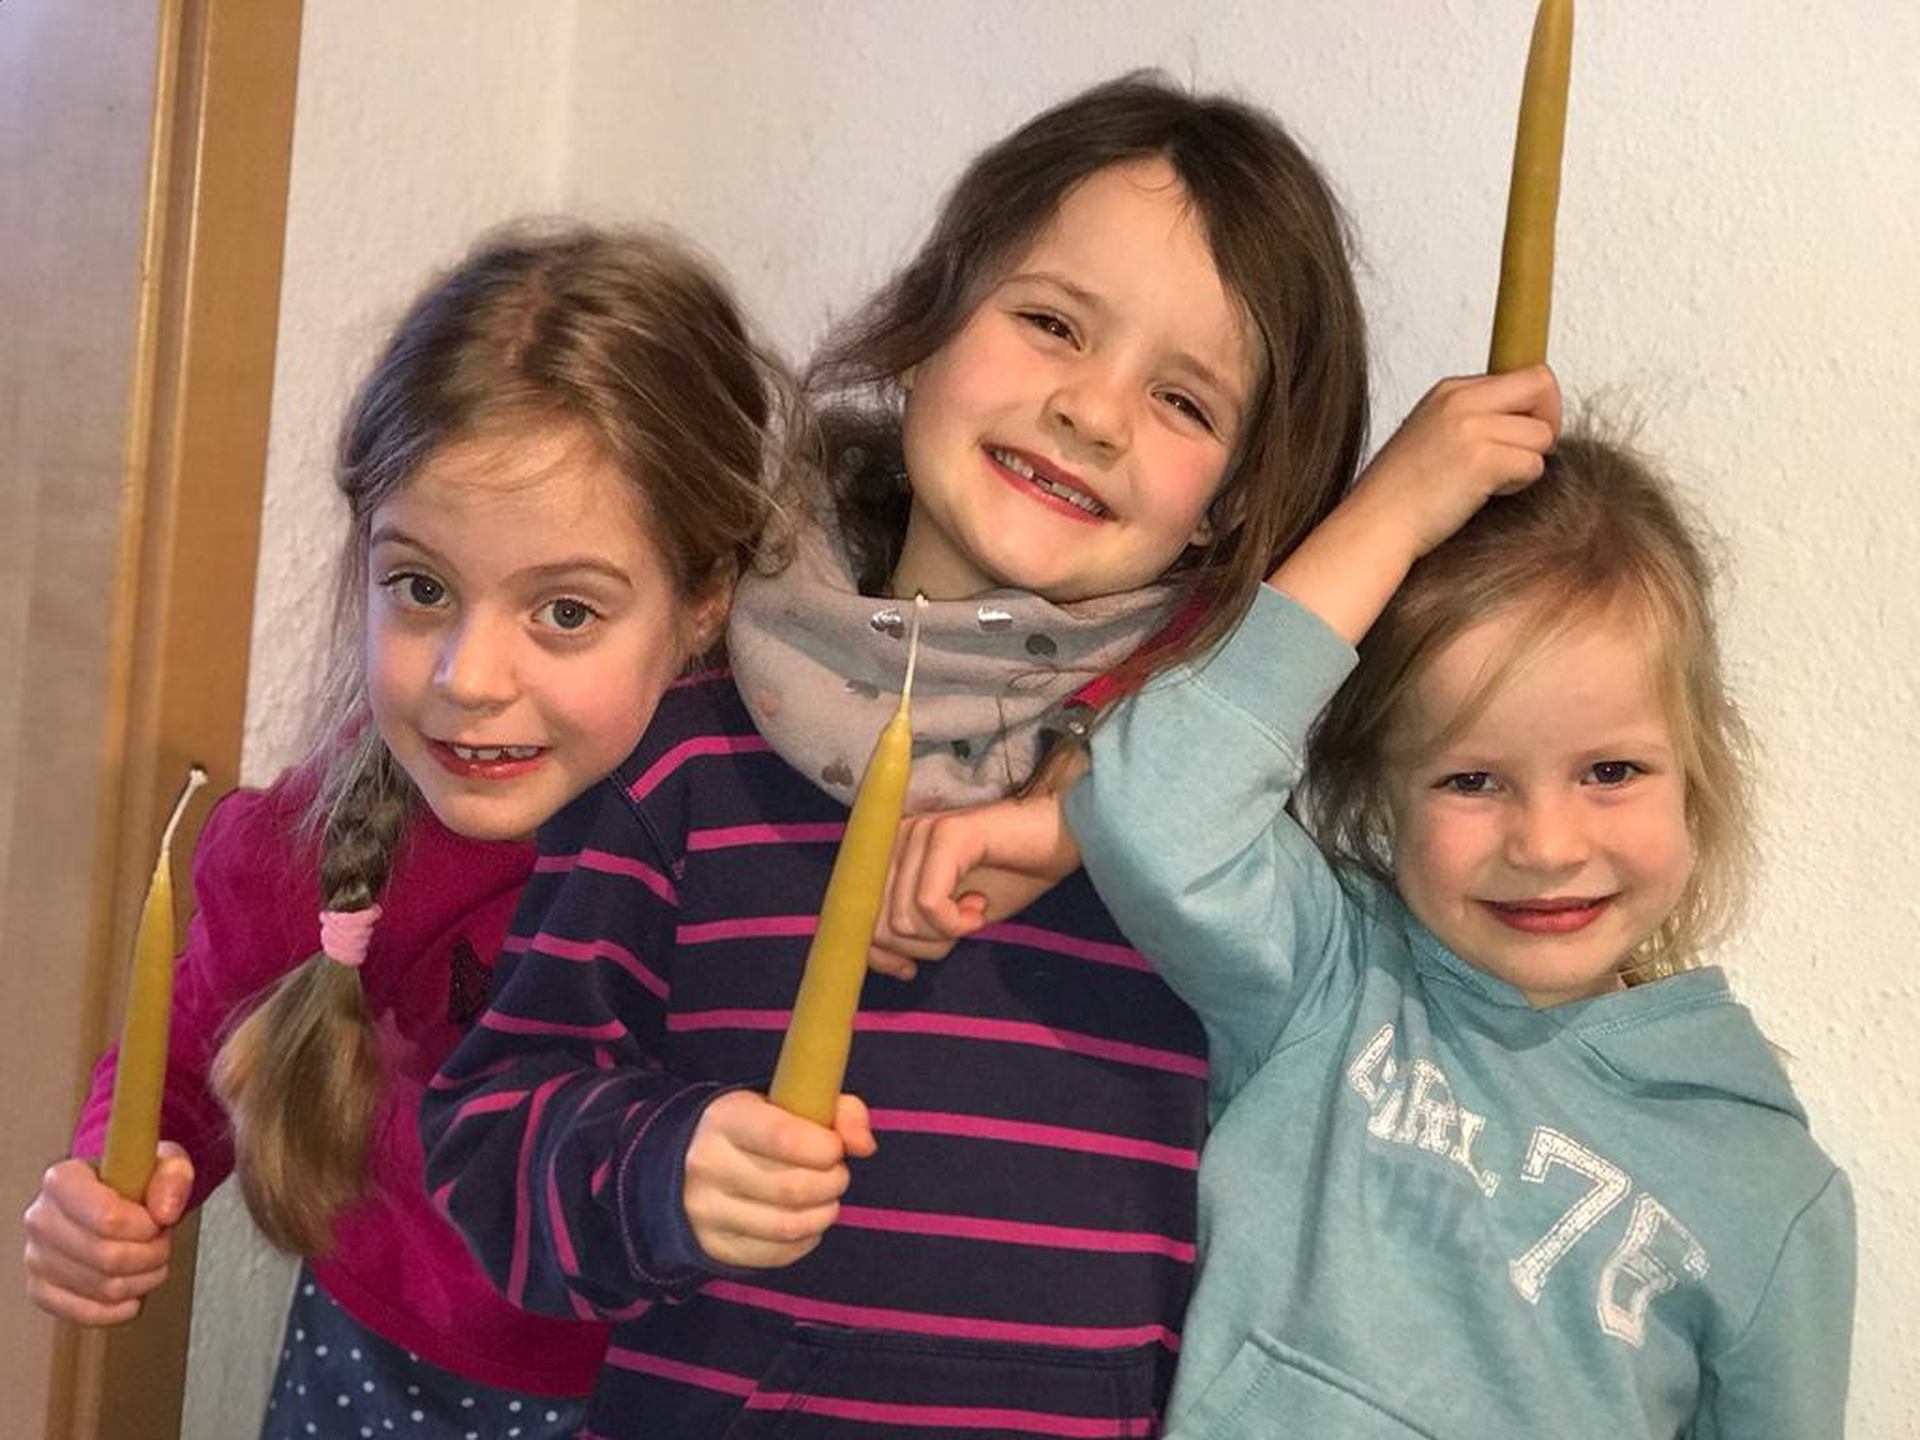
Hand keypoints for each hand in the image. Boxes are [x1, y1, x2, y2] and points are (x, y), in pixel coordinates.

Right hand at [22, 1143, 194, 1325]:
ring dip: (143, 1279)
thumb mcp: (164, 1162)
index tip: (158, 1221)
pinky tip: (133, 1289)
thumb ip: (173, 1176)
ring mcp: (37, 1258)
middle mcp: (41, 1219)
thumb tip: (165, 1211)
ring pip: (104, 1287)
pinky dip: (121, 1308)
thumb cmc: (135, 1180)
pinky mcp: (41, 1290)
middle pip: (108, 1257)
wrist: (113, 1198)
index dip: (146, 1227)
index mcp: (62, 1180)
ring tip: (149, 1259)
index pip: (108, 1218)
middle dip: (151, 1254)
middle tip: (161, 1242)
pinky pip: (87, 1313)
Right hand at [683, 1091, 874, 1268]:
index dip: (825, 1147)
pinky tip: (806, 1220)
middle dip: (831, 1183)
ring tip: (826, 1199)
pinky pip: (776, 1254)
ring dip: (823, 1214)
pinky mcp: (714, 1245)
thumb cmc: (758, 1129)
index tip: (837, 1148)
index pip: (783, 1137)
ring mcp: (706, 1210)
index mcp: (726, 1118)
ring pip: (786, 1226)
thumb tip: (864, 1145)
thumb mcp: (790, 1103)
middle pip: (791, 1187)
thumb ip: (838, 1111)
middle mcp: (708, 1164)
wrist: (697, 1164)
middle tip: (837, 1174)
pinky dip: (806, 1239)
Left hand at [868, 796, 1082, 981]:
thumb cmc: (1010, 875)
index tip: (908, 969)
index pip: (854, 917)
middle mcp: (894, 838)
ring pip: (904, 921)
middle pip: (878, 927)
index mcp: (889, 854)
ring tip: (974, 909)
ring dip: (946, 933)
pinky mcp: (945, 834)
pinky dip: (957, 922)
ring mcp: (918, 832)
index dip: (877, 954)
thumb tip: (887, 962)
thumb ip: (914, 930)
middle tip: (961, 927)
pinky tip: (980, 905)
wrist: (1061, 836)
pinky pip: (930, 904)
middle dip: (922, 946)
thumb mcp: (953, 916)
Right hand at [1350, 365, 1561, 558]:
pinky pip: (1533, 465)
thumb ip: (1473, 415)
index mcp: (1450, 390)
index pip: (1524, 374)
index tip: (1521, 434)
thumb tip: (1523, 416)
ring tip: (1493, 480)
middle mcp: (1460, 400)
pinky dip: (1518, 484)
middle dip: (1546, 422)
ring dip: (1527, 462)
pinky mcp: (1481, 461)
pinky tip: (1486, 494)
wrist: (1374, 524)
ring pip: (1542, 434)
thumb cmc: (1400, 492)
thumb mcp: (1432, 432)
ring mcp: (1470, 428)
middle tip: (1524, 453)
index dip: (1535, 406)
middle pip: (1542, 386)